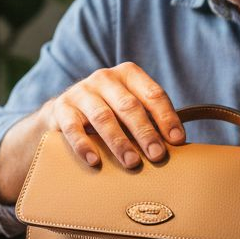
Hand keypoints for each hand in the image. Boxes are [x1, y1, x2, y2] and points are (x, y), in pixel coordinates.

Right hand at [43, 62, 183, 167]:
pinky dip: (85, 145)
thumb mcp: (130, 109)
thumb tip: (178, 145)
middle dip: (145, 132)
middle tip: (157, 155)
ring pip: (103, 117)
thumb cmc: (109, 113)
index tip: (177, 140)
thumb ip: (151, 119)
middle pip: (129, 106)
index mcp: (128, 75)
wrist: (64, 113)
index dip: (167, 117)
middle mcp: (104, 78)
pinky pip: (73, 128)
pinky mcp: (61, 109)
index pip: (153, 94)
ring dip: (119, 142)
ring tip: (132, 163)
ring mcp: (81, 92)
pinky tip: (95, 161)